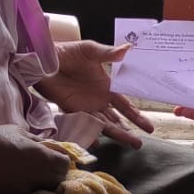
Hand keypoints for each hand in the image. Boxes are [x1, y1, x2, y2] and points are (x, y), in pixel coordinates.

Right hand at [0, 125, 69, 193]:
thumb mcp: (19, 132)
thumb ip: (38, 141)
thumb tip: (49, 146)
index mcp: (41, 156)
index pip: (64, 164)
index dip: (62, 160)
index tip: (57, 156)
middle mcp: (37, 175)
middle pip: (58, 179)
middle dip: (56, 172)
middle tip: (48, 165)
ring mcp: (25, 189)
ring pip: (45, 188)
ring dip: (44, 181)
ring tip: (34, 172)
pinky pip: (28, 193)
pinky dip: (29, 187)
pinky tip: (19, 179)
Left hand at [39, 40, 154, 149]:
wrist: (44, 58)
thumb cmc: (68, 52)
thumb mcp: (90, 51)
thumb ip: (108, 53)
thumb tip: (128, 48)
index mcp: (107, 87)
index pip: (125, 105)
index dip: (136, 116)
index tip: (148, 127)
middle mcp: (98, 100)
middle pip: (116, 119)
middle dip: (128, 131)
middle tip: (139, 144)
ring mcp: (84, 107)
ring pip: (103, 124)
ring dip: (115, 134)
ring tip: (127, 144)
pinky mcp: (69, 110)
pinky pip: (81, 124)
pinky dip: (89, 134)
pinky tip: (97, 143)